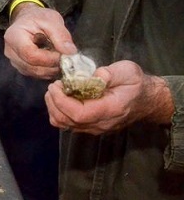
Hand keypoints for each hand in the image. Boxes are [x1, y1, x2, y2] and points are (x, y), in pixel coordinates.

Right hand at [3, 5, 75, 80]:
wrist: (27, 19)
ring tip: (61, 58)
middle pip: (33, 67)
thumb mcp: (52, 20)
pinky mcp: (21, 67)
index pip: (31, 55)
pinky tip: (54, 61)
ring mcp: (14, 61)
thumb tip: (70, 53)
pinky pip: (36, 74)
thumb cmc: (38, 17)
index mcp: (14, 37)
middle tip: (67, 57)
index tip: (64, 55)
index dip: (50, 58)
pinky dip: (48, 71)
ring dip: (52, 69)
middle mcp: (10, 51)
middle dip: (53, 65)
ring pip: (35, 73)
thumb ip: (61, 35)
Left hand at [45, 61, 174, 134]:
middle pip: (67, 121)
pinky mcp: (90, 126)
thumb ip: (111, 73)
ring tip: (55, 91)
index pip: (78, 114)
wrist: (146, 100)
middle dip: (53, 102)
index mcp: (110, 110)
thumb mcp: (127, 71)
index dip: (61, 101)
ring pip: (64, 125)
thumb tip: (95, 76)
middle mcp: (100, 123)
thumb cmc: (135, 84)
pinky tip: (61, 98)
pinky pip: (68, 124)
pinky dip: (58, 112)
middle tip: (54, 85)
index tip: (56, 85)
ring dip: (53, 108)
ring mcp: (94, 127)